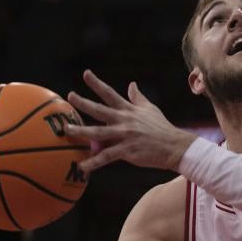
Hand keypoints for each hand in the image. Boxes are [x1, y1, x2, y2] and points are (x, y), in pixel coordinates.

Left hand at [65, 70, 196, 173]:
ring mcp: (125, 135)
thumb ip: (138, 97)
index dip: (97, 83)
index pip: (110, 93)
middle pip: (100, 110)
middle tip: (70, 96)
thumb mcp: (150, 109)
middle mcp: (125, 120)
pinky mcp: (127, 151)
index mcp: (129, 110)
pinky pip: (107, 157)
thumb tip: (131, 84)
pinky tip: (82, 167)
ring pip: (98, 132)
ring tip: (67, 130)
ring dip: (81, 131)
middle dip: (83, 102)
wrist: (174, 146)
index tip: (86, 73)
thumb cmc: (162, 127)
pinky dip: (94, 162)